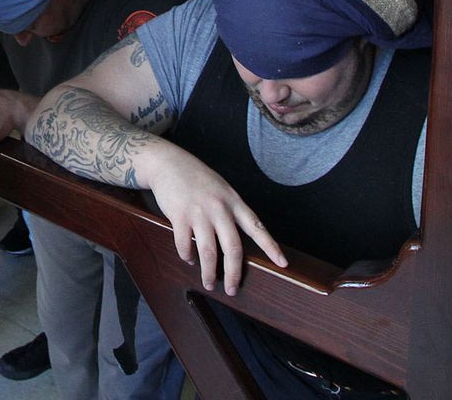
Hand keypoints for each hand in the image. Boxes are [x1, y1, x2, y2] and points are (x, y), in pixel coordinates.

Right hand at [143, 149, 286, 294]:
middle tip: (232, 289)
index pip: (257, 227)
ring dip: (208, 273)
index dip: (270, 246)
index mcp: (233, 201)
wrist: (168, 163)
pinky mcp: (179, 216)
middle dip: (233, 274)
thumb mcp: (221, 189)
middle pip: (232, 248)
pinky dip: (188, 256)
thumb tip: (235, 240)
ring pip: (208, 252)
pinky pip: (185, 245)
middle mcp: (219, 208)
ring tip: (209, 283)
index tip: (283, 263)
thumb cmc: (197, 178)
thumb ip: (230, 210)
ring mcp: (199, 212)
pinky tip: (189, 259)